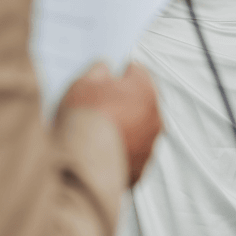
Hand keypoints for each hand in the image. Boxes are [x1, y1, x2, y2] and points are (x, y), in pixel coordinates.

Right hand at [60, 62, 161, 185]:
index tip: (110, 81)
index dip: (120, 75)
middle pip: (144, 101)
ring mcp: (152, 142)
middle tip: (104, 108)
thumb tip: (106, 69)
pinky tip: (106, 151)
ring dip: (129, 128)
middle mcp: (155, 115)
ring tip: (103, 132)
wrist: (80, 161)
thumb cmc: (83, 118)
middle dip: (127, 102)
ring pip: (143, 129)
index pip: (137, 72)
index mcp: (145, 89)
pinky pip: (136, 154)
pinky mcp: (144, 165)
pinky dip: (125, 152)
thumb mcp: (84, 82)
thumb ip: (99, 70)